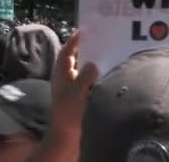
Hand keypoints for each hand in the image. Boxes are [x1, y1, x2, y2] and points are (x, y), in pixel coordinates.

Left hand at [30, 31, 98, 161]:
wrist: (66, 137)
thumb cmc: (68, 115)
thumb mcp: (77, 94)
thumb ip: (85, 76)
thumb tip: (93, 64)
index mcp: (61, 75)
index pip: (66, 52)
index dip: (74, 41)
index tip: (84, 30)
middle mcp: (66, 79)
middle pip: (75, 59)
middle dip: (85, 49)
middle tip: (99, 39)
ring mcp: (72, 89)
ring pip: (83, 70)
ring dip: (92, 63)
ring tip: (107, 53)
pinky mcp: (79, 98)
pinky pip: (88, 82)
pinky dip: (96, 76)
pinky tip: (108, 75)